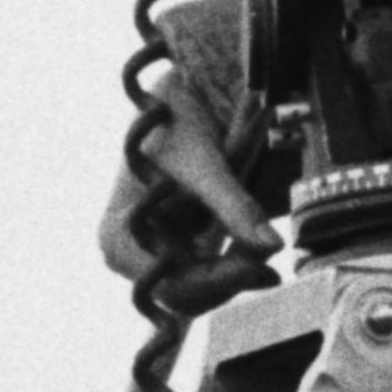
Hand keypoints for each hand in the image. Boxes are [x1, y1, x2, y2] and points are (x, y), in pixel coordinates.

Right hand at [97, 87, 276, 285]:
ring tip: (268, 258)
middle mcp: (128, 252)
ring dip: (235, 274)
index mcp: (120, 237)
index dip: (219, 281)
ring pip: (198, 286)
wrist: (173, 99)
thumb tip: (272, 245)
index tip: (261, 266)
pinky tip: (260, 261)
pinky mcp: (173, 245)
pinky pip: (204, 270)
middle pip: (186, 292)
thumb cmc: (177, 124)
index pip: (172, 285)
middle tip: (271, 262)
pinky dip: (233, 267)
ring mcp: (149, 251)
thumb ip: (236, 206)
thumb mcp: (205, 164)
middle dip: (230, 278)